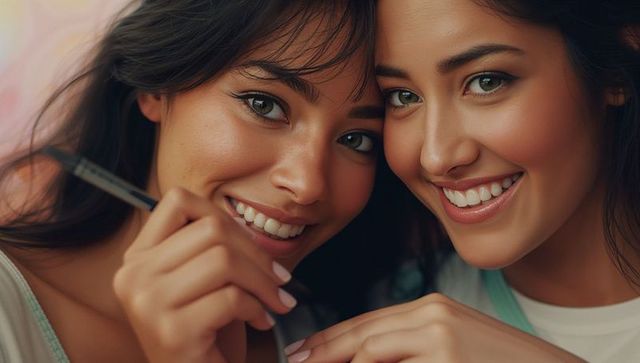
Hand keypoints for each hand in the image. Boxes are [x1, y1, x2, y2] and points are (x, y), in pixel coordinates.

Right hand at [113, 188, 295, 362]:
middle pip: (211, 229)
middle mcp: (133, 276)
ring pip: (223, 260)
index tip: (248, 245)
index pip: (178, 200)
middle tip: (279, 279)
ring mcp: (147, 303)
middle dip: (257, 253)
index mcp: (138, 256)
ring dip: (262, 281)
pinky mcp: (171, 331)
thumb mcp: (203, 279)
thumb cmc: (207, 330)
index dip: (222, 215)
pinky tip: (260, 321)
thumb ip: (212, 245)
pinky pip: (230, 298)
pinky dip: (256, 308)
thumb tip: (247, 223)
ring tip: (274, 300)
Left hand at [288, 293, 584, 362]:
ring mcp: (440, 333)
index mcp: (430, 309)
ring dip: (339, 361)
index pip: (370, 322)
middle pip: (363, 332)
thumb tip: (368, 357)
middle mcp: (431, 314)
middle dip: (324, 349)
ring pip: (371, 349)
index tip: (305, 350)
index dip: (333, 337)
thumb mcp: (453, 343)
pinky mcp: (447, 354)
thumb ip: (413, 347)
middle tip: (294, 360)